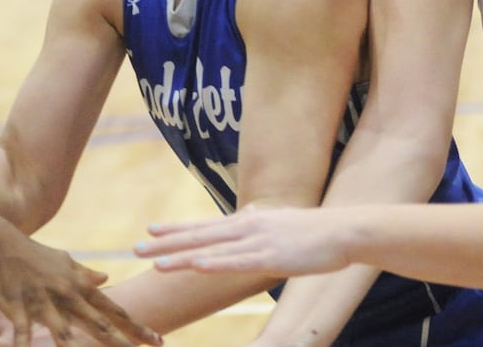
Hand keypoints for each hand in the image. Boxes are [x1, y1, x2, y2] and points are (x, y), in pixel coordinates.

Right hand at [0, 228, 159, 346]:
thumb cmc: (32, 254)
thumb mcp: (64, 262)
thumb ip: (85, 274)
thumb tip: (107, 278)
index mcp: (80, 286)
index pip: (114, 309)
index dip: (136, 325)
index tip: (158, 338)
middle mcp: (68, 295)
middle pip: (100, 324)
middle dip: (124, 340)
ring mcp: (45, 302)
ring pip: (66, 332)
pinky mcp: (20, 307)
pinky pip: (24, 332)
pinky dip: (25, 345)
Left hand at [136, 206, 349, 277]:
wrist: (346, 230)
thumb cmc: (317, 232)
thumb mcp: (284, 224)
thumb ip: (263, 224)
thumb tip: (249, 217)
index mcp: (251, 221)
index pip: (207, 226)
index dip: (177, 228)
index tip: (151, 230)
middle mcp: (249, 227)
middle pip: (201, 236)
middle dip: (167, 243)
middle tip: (136, 248)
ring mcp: (260, 242)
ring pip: (213, 250)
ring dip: (182, 256)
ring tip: (154, 262)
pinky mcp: (272, 257)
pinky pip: (237, 262)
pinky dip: (215, 264)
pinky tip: (196, 266)